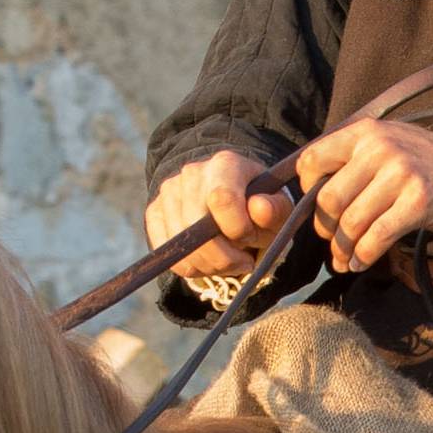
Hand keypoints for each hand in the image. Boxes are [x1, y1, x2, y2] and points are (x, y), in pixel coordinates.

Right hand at [146, 151, 291, 285]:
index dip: (237, 229)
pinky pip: (167, 252)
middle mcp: (192, 173)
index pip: (221, 198)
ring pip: (181, 244)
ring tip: (228, 262)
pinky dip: (190, 267)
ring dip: (209, 266)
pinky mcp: (154, 212)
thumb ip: (275, 210)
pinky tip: (208, 262)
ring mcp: (169, 191)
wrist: (231, 204)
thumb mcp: (277, 210)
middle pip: (196, 225)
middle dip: (223, 257)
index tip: (251, 239)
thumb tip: (258, 207)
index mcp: (225, 165)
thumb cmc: (258, 208)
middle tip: (242, 263)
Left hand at [294, 119, 432, 271]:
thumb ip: (354, 159)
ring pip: (352, 222)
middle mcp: (380, 149)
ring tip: (344, 260)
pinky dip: (364, 256)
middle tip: (332, 243)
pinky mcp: (418, 202)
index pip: (313, 161)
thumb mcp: (389, 143)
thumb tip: (314, 193)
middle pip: (330, 199)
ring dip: (343, 249)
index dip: (307, 191)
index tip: (322, 209)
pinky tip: (361, 264)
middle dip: (325, 229)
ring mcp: (400, 174)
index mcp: (366, 133)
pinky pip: (378, 236)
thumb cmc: (428, 164)